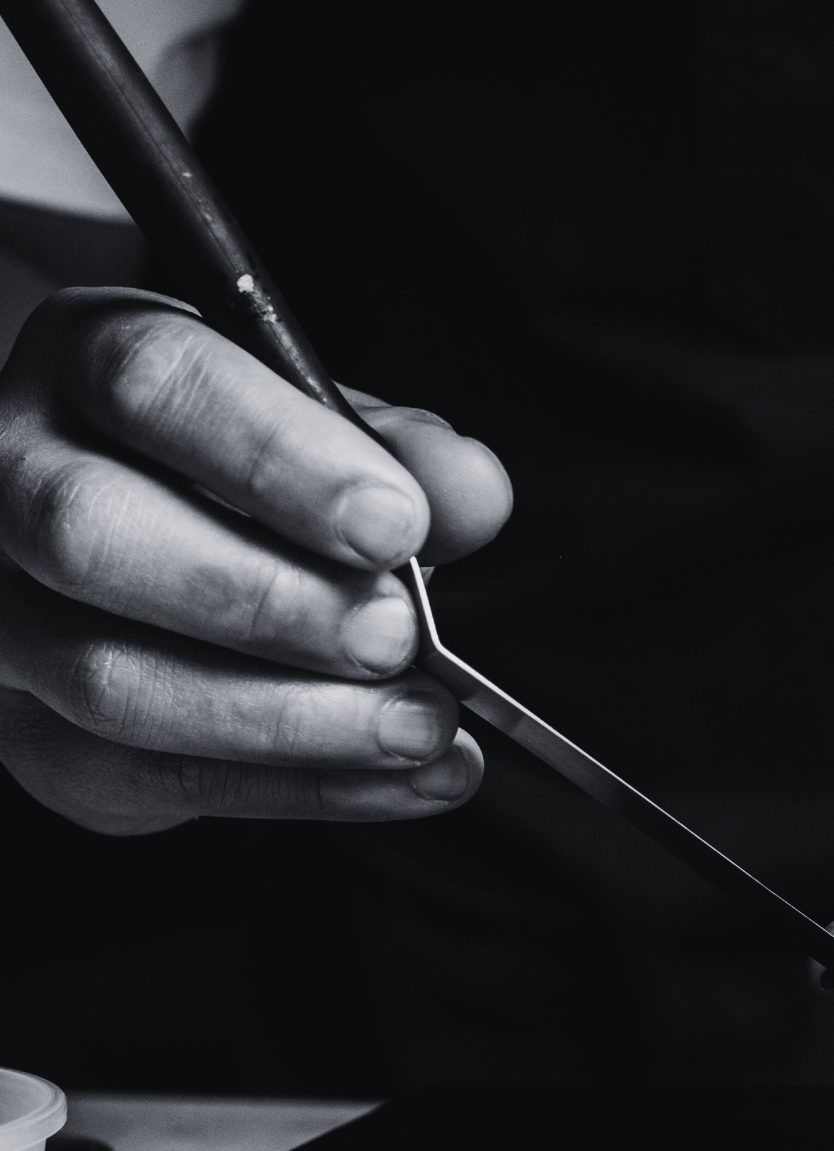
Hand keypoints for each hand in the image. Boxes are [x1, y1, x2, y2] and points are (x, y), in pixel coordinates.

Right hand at [0, 289, 511, 832]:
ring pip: (107, 680)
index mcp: (85, 360)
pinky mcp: (31, 733)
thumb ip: (398, 451)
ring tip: (418, 725)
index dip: (279, 458)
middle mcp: (11, 478)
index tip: (395, 524)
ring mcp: (0, 617)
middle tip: (396, 638)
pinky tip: (403, 778)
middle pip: (91, 535)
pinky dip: (299, 789)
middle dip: (265, 600)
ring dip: (289, 719)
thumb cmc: (240, 473)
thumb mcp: (322, 429)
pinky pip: (148, 779)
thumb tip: (470, 495)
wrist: (153, 540)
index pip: (154, 383)